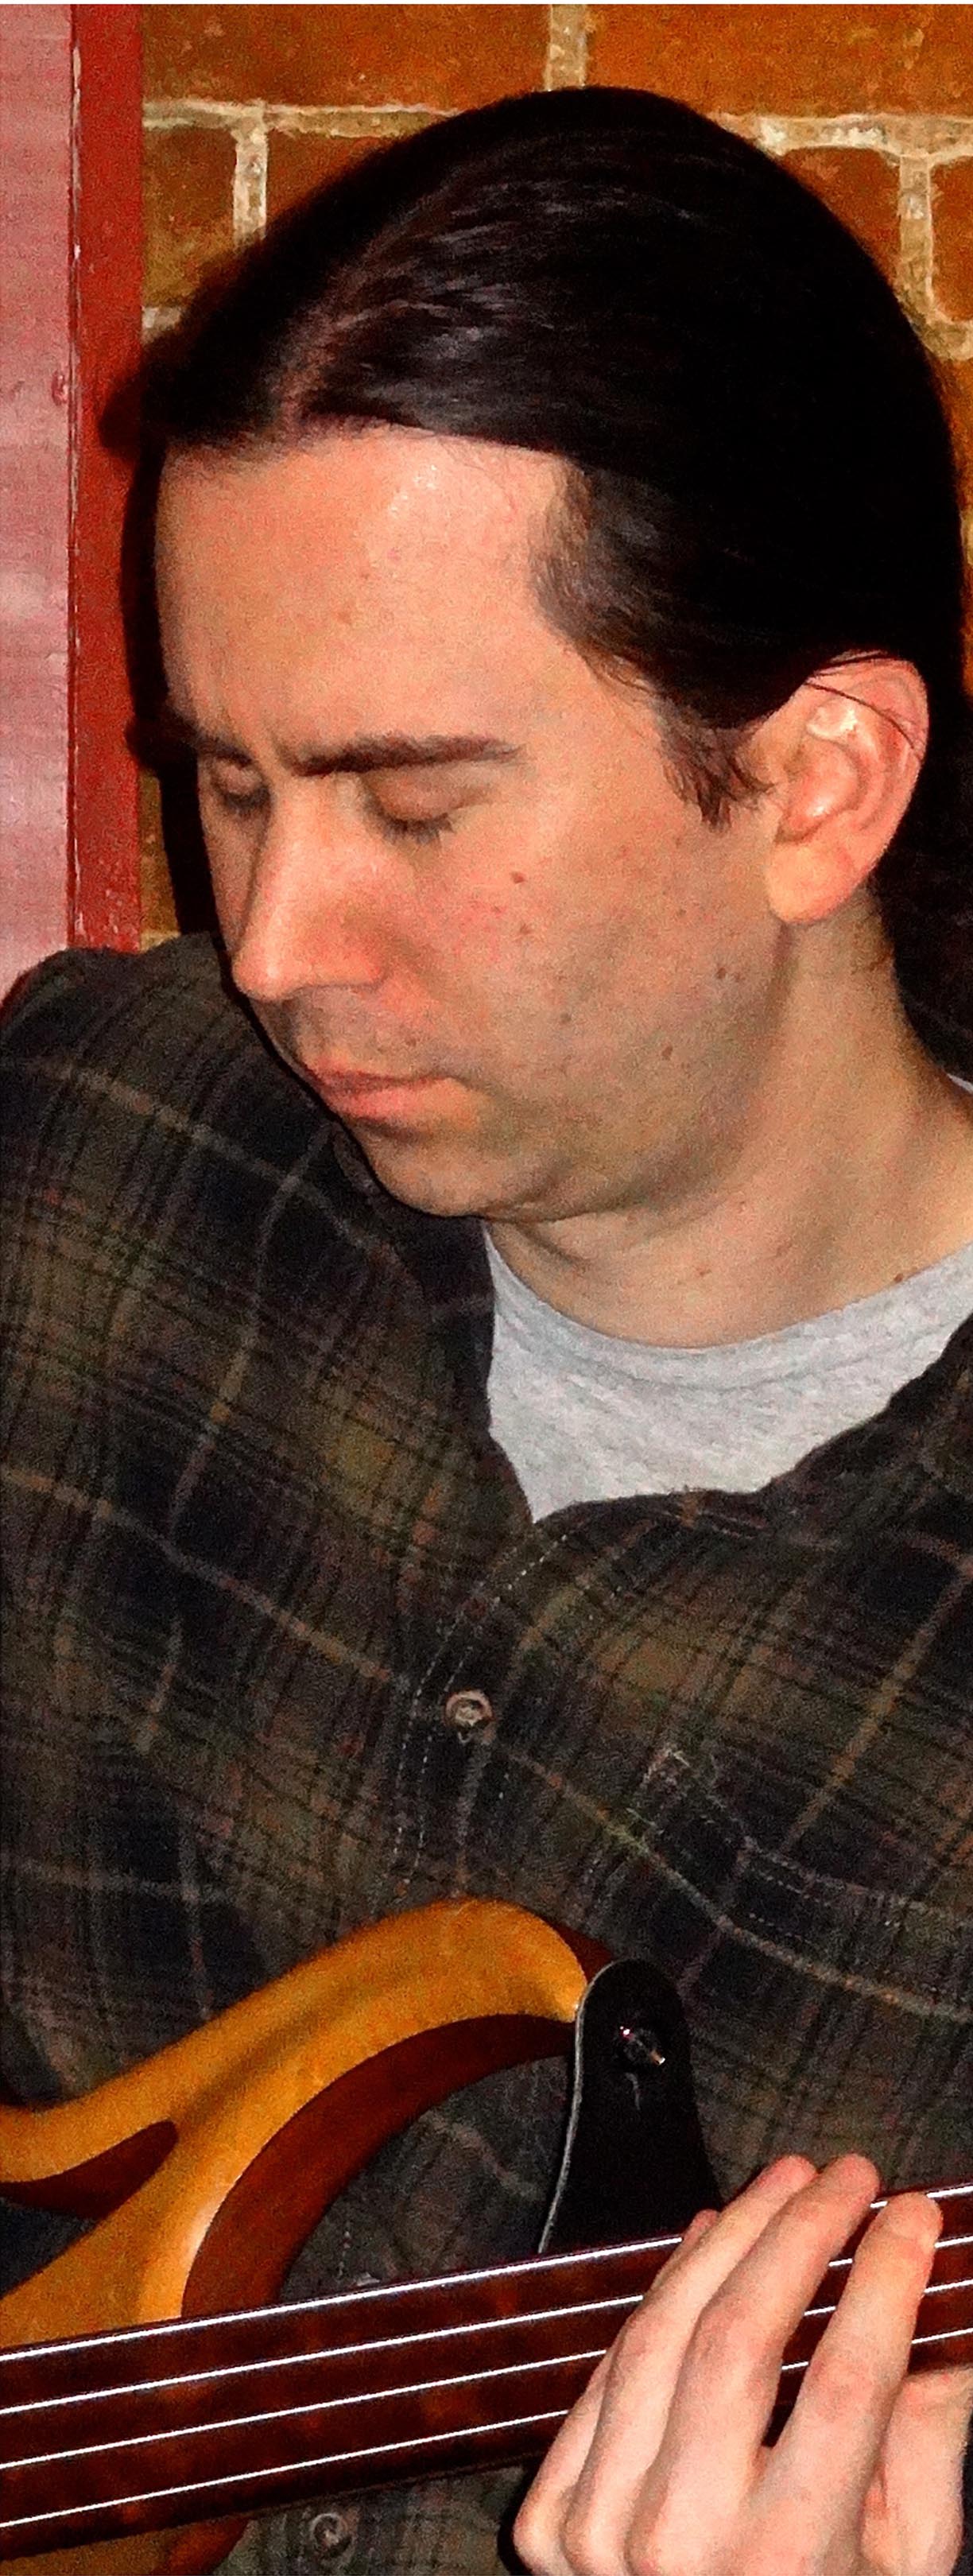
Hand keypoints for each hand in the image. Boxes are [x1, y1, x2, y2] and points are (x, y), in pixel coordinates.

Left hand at [513, 2154, 972, 2575]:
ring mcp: (599, 2536)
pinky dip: (659, 2296)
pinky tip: (707, 2240)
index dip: (886, 2281)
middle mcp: (682, 2550)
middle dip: (802, 2232)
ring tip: (787, 2183)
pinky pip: (608, 2376)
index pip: (845, 2383)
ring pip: (661, 2335)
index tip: (916, 2214)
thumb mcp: (905, 2567)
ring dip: (729, 2238)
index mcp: (788, 2569)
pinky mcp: (549, 2525)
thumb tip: (957, 2316)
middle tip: (851, 2174)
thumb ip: (930, 2444)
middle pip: (740, 2339)